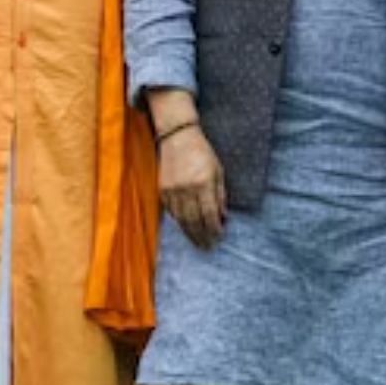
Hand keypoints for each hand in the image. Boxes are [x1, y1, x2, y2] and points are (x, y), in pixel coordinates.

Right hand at [158, 125, 225, 248]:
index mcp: (203, 183)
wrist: (177, 136)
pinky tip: (186, 227)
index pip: (209, 214)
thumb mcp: (218, 170)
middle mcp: (187, 189)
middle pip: (194, 221)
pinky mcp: (162, 190)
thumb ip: (220, 194)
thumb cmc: (201, 152)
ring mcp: (172, 191)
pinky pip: (172, 212)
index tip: (219, 236)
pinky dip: (180, 222)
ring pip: (181, 220)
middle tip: (207, 247)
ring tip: (197, 242)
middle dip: (202, 236)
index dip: (214, 229)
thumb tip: (223, 217)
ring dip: (190, 233)